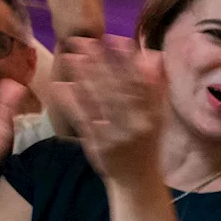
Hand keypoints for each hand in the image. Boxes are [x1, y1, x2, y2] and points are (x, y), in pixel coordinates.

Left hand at [52, 36, 166, 184]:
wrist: (137, 182)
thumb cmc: (146, 144)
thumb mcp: (158, 116)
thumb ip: (156, 86)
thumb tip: (153, 55)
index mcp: (154, 115)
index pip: (141, 82)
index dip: (128, 59)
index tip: (116, 38)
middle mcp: (138, 124)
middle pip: (118, 88)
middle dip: (100, 62)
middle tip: (83, 40)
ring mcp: (118, 135)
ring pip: (100, 101)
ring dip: (84, 76)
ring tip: (71, 56)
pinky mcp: (99, 146)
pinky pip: (84, 120)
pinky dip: (72, 102)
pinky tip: (62, 86)